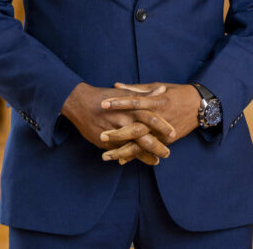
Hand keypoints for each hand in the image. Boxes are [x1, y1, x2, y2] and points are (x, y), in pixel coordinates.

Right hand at [60, 83, 175, 165]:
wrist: (79, 103)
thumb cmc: (104, 95)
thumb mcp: (126, 93)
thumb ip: (145, 93)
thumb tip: (161, 90)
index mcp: (130, 107)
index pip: (151, 117)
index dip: (162, 126)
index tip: (173, 133)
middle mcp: (124, 120)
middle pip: (144, 136)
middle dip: (157, 146)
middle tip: (167, 153)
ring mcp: (114, 132)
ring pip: (133, 147)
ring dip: (145, 156)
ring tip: (156, 161)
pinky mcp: (105, 141)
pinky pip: (120, 151)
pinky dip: (129, 157)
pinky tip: (137, 161)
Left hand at [99, 82, 200, 162]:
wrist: (200, 106)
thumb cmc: (176, 92)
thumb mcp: (158, 86)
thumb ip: (136, 88)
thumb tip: (116, 85)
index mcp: (157, 101)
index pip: (135, 102)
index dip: (119, 103)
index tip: (103, 104)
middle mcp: (159, 118)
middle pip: (136, 128)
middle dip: (118, 134)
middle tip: (101, 135)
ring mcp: (163, 132)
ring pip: (141, 144)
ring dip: (123, 151)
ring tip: (106, 155)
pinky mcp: (166, 141)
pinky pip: (149, 150)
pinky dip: (135, 156)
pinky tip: (120, 160)